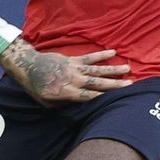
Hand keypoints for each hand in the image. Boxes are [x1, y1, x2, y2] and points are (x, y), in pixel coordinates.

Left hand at [0, 39, 130, 103]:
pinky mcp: (72, 59)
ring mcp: (74, 68)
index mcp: (66, 93)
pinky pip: (89, 57)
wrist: (28, 66)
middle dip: (114, 84)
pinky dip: (101, 54)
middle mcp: (73, 80)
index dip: (103, 97)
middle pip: (97, 83)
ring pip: (97, 69)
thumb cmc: (36, 88)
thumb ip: (63, 105)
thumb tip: (79, 107)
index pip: (89, 97)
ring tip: (128, 68)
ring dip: (113, 69)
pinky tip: (113, 52)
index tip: (118, 99)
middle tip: (131, 84)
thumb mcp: (46, 103)